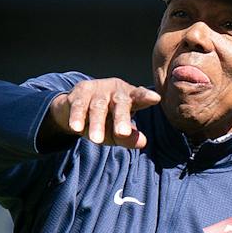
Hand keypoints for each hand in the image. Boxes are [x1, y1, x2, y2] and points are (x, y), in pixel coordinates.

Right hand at [43, 78, 160, 148]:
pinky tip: (76, 128)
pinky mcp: (80, 92)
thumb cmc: (106, 121)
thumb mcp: (117, 133)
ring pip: (98, 107)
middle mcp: (115, 91)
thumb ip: (129, 138)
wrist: (77, 108)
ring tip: (96, 140)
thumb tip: (143, 142)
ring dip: (97, 124)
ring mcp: (98, 90)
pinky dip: (77, 117)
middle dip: (121, 118)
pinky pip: (79, 106)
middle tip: (122, 133)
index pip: (140, 96)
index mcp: (130, 97)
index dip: (146, 96)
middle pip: (120, 103)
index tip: (155, 98)